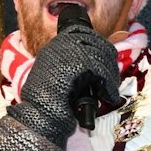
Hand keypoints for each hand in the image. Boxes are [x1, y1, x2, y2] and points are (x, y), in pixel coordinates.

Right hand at [12, 18, 120, 148]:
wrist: (37, 118)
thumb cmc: (45, 106)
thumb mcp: (55, 78)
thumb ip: (70, 67)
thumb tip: (96, 65)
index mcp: (52, 48)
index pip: (80, 32)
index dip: (98, 42)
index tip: (107, 58)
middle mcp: (58, 46)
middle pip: (94, 41)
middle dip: (108, 60)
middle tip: (112, 79)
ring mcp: (65, 53)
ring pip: (100, 54)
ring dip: (111, 74)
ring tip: (111, 91)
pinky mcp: (74, 64)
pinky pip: (99, 69)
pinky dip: (108, 83)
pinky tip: (109, 96)